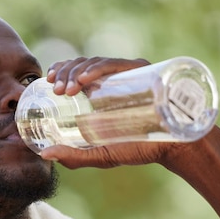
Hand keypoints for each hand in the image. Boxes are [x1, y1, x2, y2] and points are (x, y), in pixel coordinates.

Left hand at [42, 56, 190, 168]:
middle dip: (66, 73)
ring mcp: (128, 73)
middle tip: (56, 89)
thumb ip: (74, 156)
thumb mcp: (101, 155)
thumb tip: (45, 155)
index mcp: (102, 91)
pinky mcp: (142, 72)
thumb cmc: (139, 150)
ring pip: (96, 62)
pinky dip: (97, 70)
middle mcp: (113, 78)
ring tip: (67, 89)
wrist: (174, 148)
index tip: (49, 81)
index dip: (61, 71)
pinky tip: (84, 80)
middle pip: (83, 64)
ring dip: (77, 72)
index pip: (77, 72)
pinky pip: (116, 64)